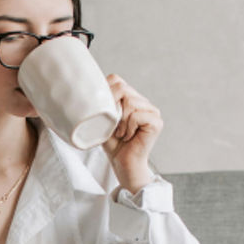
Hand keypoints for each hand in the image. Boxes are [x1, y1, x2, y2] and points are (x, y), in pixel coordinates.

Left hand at [100, 74, 162, 193]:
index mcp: (130, 97)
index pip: (116, 80)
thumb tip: (87, 88)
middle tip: (112, 126)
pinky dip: (128, 127)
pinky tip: (128, 136)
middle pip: (122, 88)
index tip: (103, 114)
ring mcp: (152, 111)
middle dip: (111, 109)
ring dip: (120, 121)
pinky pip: (136, 115)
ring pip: (130, 102)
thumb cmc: (111, 143)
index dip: (105, 94)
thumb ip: (100, 102)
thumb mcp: (101, 119)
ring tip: (120, 133)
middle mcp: (143, 101)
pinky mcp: (156, 122)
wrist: (122, 164)